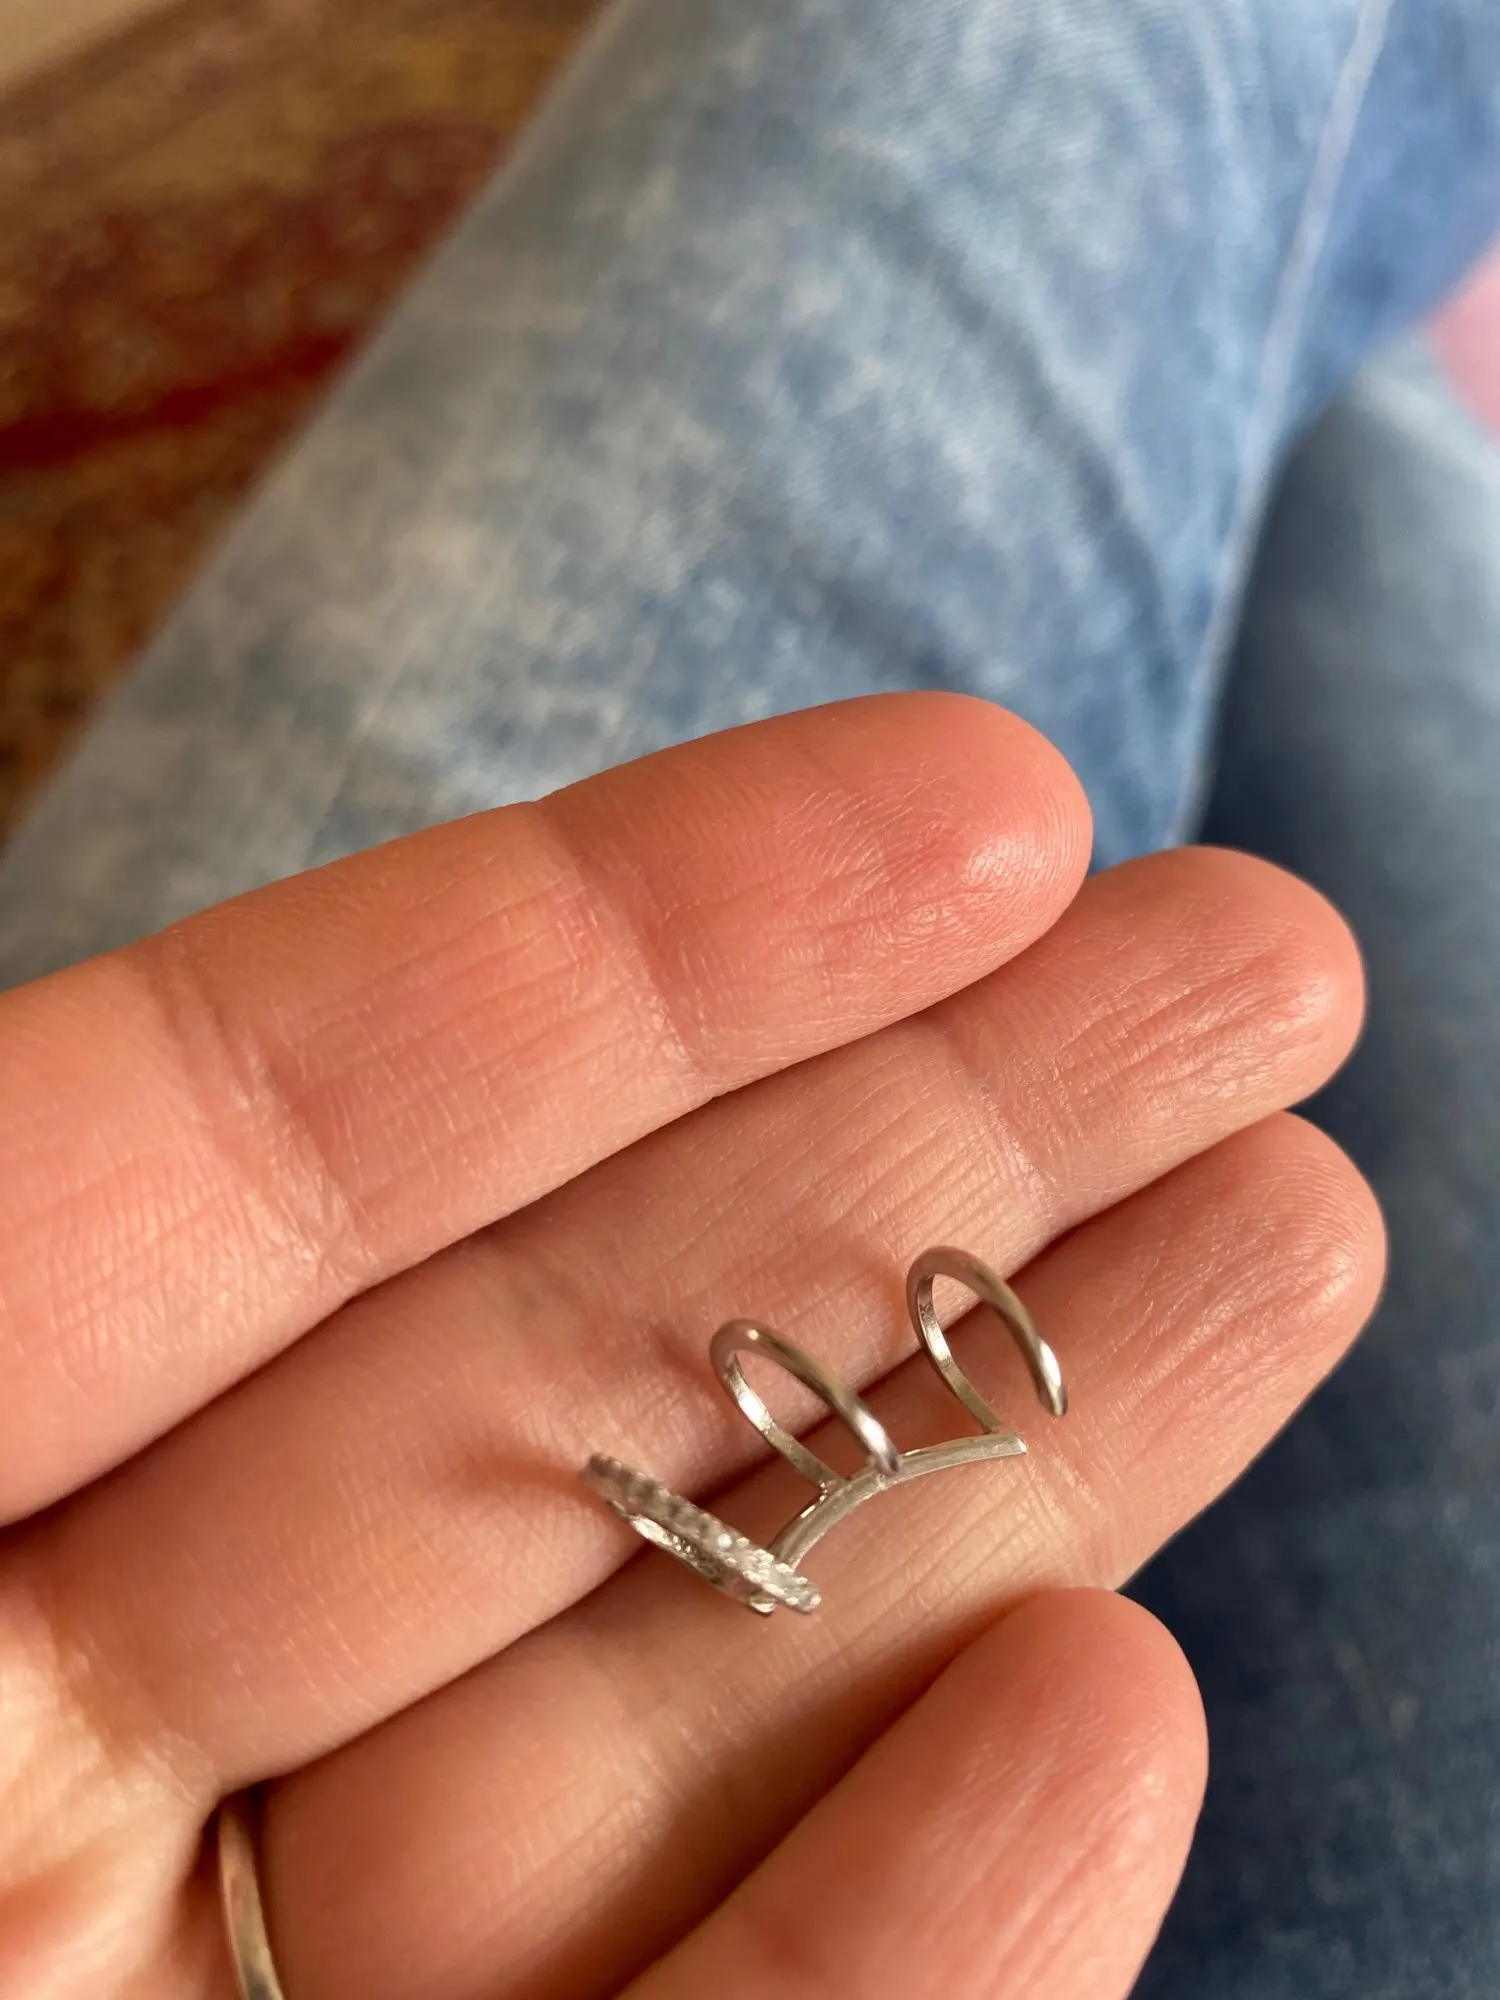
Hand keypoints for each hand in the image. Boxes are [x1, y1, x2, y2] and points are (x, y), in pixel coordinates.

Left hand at [0, 696, 1378, 1999]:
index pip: (243, 1151)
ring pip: (668, 1726)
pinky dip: (903, 1953)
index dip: (616, 954)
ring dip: (996, 1500)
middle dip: (903, 1153)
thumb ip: (30, 1237)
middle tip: (1242, 961)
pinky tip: (1106, 1707)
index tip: (983, 805)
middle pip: (537, 1397)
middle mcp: (60, 1748)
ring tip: (1288, 1228)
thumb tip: (459, 1035)